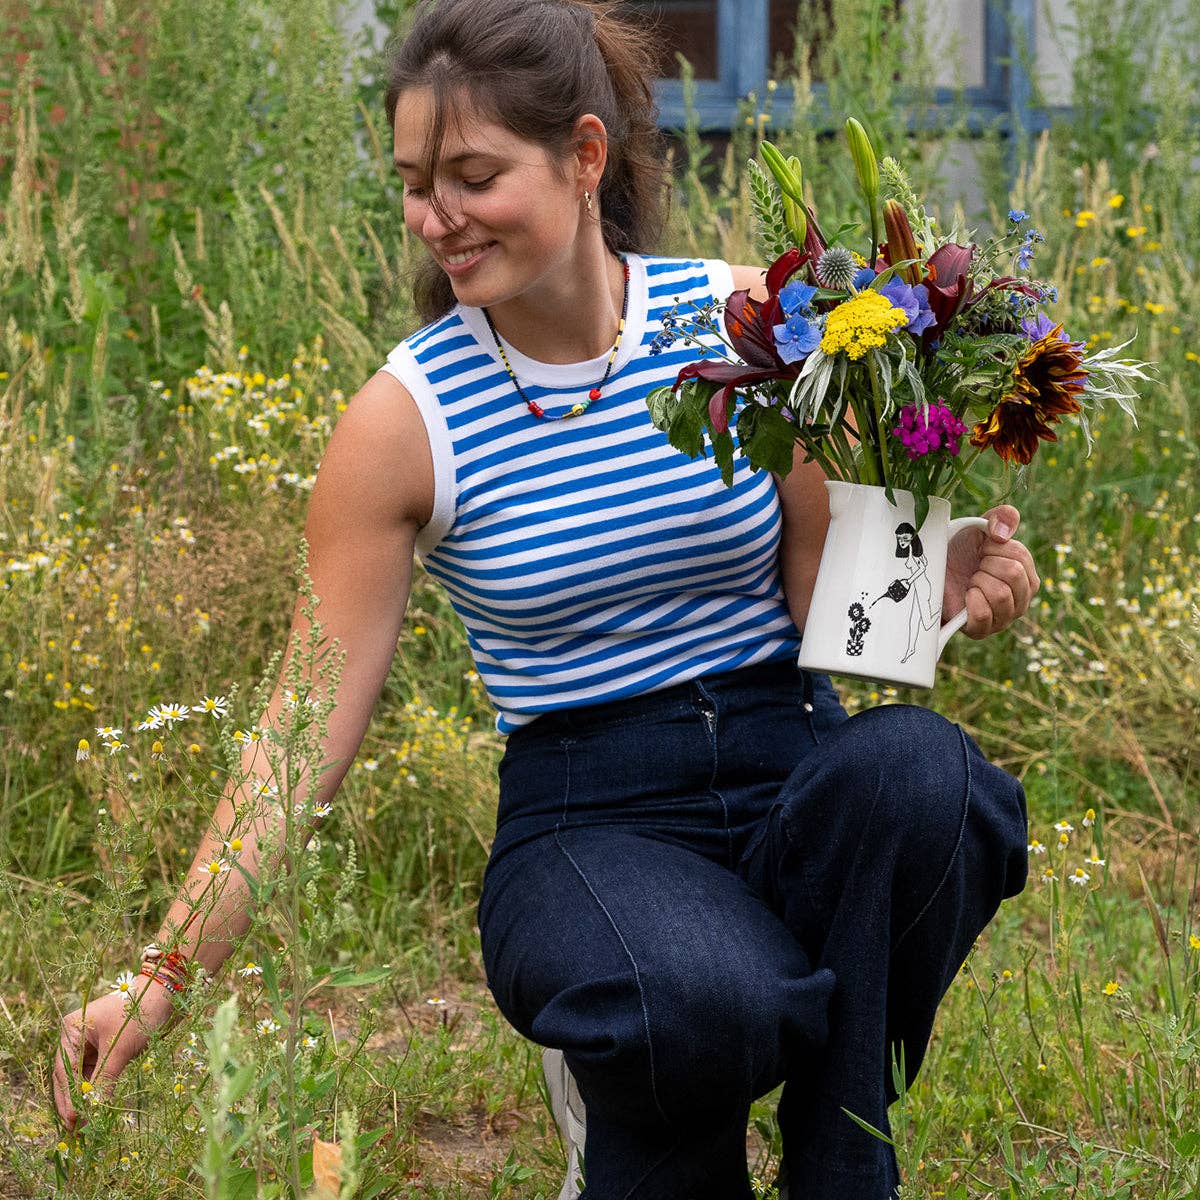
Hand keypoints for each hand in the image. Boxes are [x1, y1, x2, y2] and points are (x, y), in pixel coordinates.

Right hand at [52, 984, 171, 1132]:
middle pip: (71, 1074)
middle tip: (75, 1128)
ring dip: (87, 1096)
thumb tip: (92, 1112)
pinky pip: (99, 1071)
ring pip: (85, 1075)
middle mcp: (78, 1035)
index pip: (65, 1070)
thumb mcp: (119, 1049)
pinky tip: (99, 1105)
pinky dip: (100, 1087)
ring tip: (87, 1122)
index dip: (69, 1098)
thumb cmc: (139, 1014)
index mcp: (72, 1029)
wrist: (168, 993)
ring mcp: (93, 1041)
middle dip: (74, 1100)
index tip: (72, 1121)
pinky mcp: (109, 1046)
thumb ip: (103, 1081)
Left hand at [943, 504, 1039, 638]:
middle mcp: (1021, 600)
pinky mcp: (982, 630)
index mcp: (1027, 577)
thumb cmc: (961, 553)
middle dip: (986, 564)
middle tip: (975, 567)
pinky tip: (967, 595)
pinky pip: (983, 614)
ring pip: (1000, 594)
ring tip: (971, 582)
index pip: (1019, 557)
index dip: (994, 548)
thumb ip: (1002, 518)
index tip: (981, 549)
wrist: (934, 574)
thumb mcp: (980, 529)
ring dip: (978, 581)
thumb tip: (1002, 533)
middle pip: (1013, 574)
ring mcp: (1003, 618)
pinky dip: (971, 601)